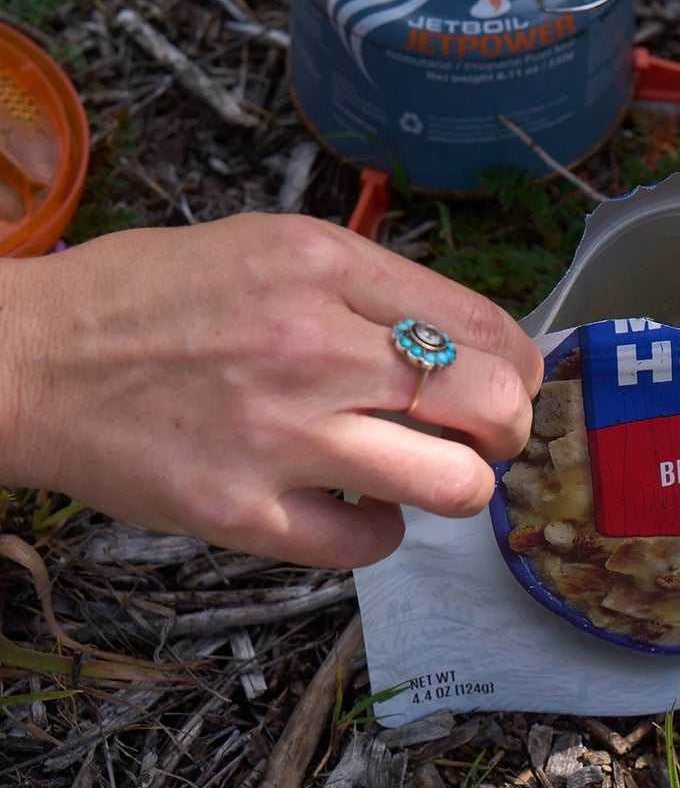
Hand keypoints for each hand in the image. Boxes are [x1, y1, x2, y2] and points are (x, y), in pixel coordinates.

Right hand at [0, 214, 541, 567]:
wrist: (31, 360)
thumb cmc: (151, 296)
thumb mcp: (272, 245)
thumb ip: (370, 284)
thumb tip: (462, 337)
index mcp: (327, 267)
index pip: (485, 324)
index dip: (522, 363)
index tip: (515, 380)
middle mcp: (315, 345)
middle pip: (489, 402)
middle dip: (510, 427)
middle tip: (489, 434)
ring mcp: (281, 434)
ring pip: (451, 485)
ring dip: (461, 485)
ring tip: (432, 472)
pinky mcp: (241, 512)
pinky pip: (369, 543)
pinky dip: (381, 529)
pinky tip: (356, 504)